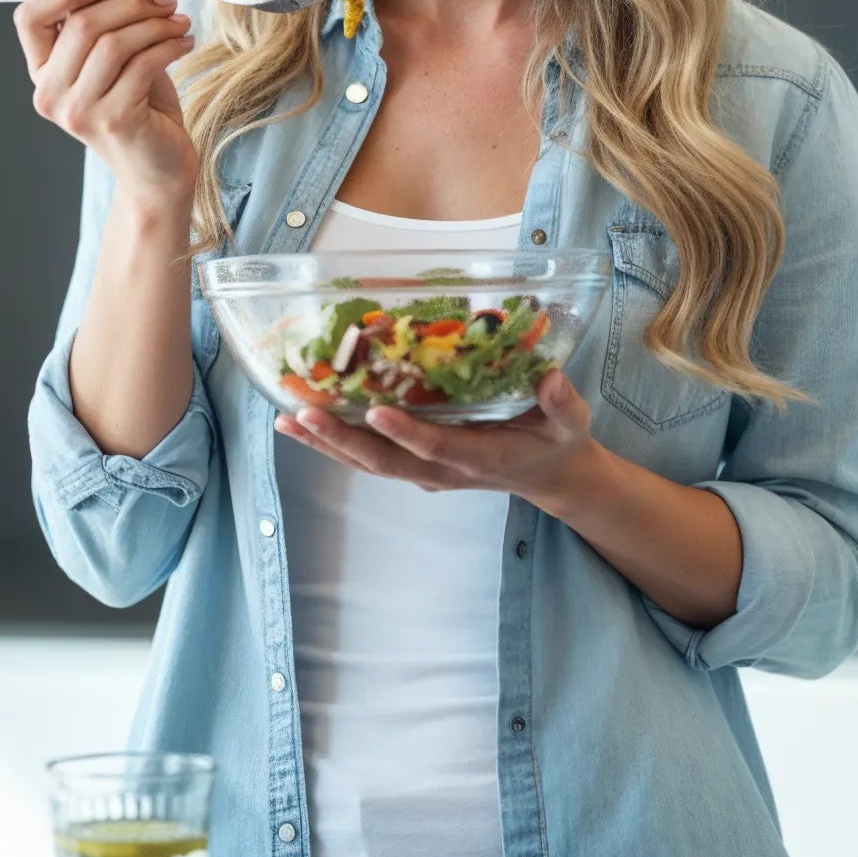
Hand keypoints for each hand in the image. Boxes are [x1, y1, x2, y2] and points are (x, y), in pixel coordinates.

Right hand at [13, 0, 198, 208]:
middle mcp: (51, 94)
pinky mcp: (113, 119)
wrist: (158, 169)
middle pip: (80, 24)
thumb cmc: (137, 108)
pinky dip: (169, 46)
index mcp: (42, 74)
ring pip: (113, 43)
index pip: (29, 18)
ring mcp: (78, 110)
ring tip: (179, 23)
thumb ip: (86, 15)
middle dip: (130, 4)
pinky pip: (141, 64)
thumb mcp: (110, 55)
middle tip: (165, 2)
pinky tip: (185, 43)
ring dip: (154, 24)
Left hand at [273, 369, 620, 517]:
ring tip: (286, 419)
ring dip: (325, 443)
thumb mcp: (571, 422)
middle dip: (340, 439)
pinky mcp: (415, 466)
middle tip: (302, 414)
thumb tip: (553, 379)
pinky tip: (303, 424)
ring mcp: (425, 471)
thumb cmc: (558, 442)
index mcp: (479, 456)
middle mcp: (443, 469)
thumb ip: (563, 403)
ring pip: (367, 462)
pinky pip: (369, 459)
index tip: (375, 411)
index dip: (404, 432)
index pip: (434, 446)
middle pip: (383, 460)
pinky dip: (334, 444)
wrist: (551, 477)